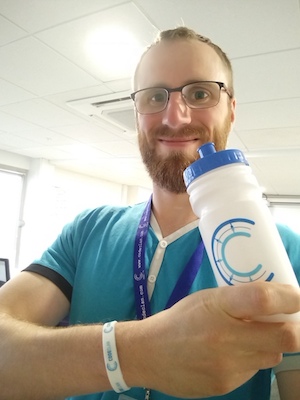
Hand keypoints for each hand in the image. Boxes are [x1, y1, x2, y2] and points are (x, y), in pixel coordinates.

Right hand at [118, 282, 299, 397]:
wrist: (150, 353)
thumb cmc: (180, 319)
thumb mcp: (207, 298)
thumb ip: (239, 300)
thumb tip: (275, 303)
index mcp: (219, 306)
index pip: (265, 299)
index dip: (291, 298)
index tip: (297, 297)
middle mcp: (227, 337)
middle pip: (287, 336)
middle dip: (294, 328)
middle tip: (286, 321)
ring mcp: (229, 365)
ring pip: (273, 355)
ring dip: (270, 344)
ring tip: (248, 337)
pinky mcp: (228, 385)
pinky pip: (254, 370)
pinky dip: (250, 359)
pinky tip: (228, 354)